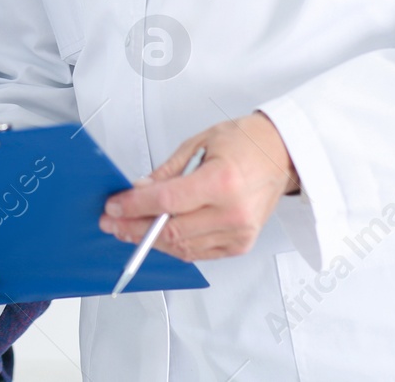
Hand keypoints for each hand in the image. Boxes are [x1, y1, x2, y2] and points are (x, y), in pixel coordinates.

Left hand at [98, 111, 297, 260]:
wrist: (282, 154)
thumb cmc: (247, 142)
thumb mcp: (200, 143)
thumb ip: (167, 171)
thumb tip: (140, 191)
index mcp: (222, 182)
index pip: (166, 202)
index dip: (134, 207)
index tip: (114, 207)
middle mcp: (232, 213)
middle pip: (171, 230)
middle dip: (134, 227)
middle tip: (112, 222)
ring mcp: (238, 233)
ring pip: (182, 247)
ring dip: (150, 240)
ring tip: (128, 230)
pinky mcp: (240, 244)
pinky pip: (198, 253)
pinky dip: (175, 246)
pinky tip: (157, 237)